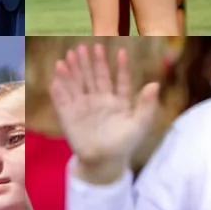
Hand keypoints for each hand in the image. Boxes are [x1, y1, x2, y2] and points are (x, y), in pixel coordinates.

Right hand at [49, 44, 159, 183]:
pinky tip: (55, 78)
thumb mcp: (139, 125)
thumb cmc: (124, 144)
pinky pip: (62, 100)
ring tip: (67, 55)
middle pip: (94, 76)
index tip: (121, 52)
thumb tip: (155, 84)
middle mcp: (99, 98)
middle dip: (89, 62)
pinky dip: (58, 89)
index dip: (120, 67)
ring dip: (72, 70)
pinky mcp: (68, 115)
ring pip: (77, 83)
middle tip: (84, 47)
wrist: (104, 163)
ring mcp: (83, 105)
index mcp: (118, 100)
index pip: (119, 80)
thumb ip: (146, 106)